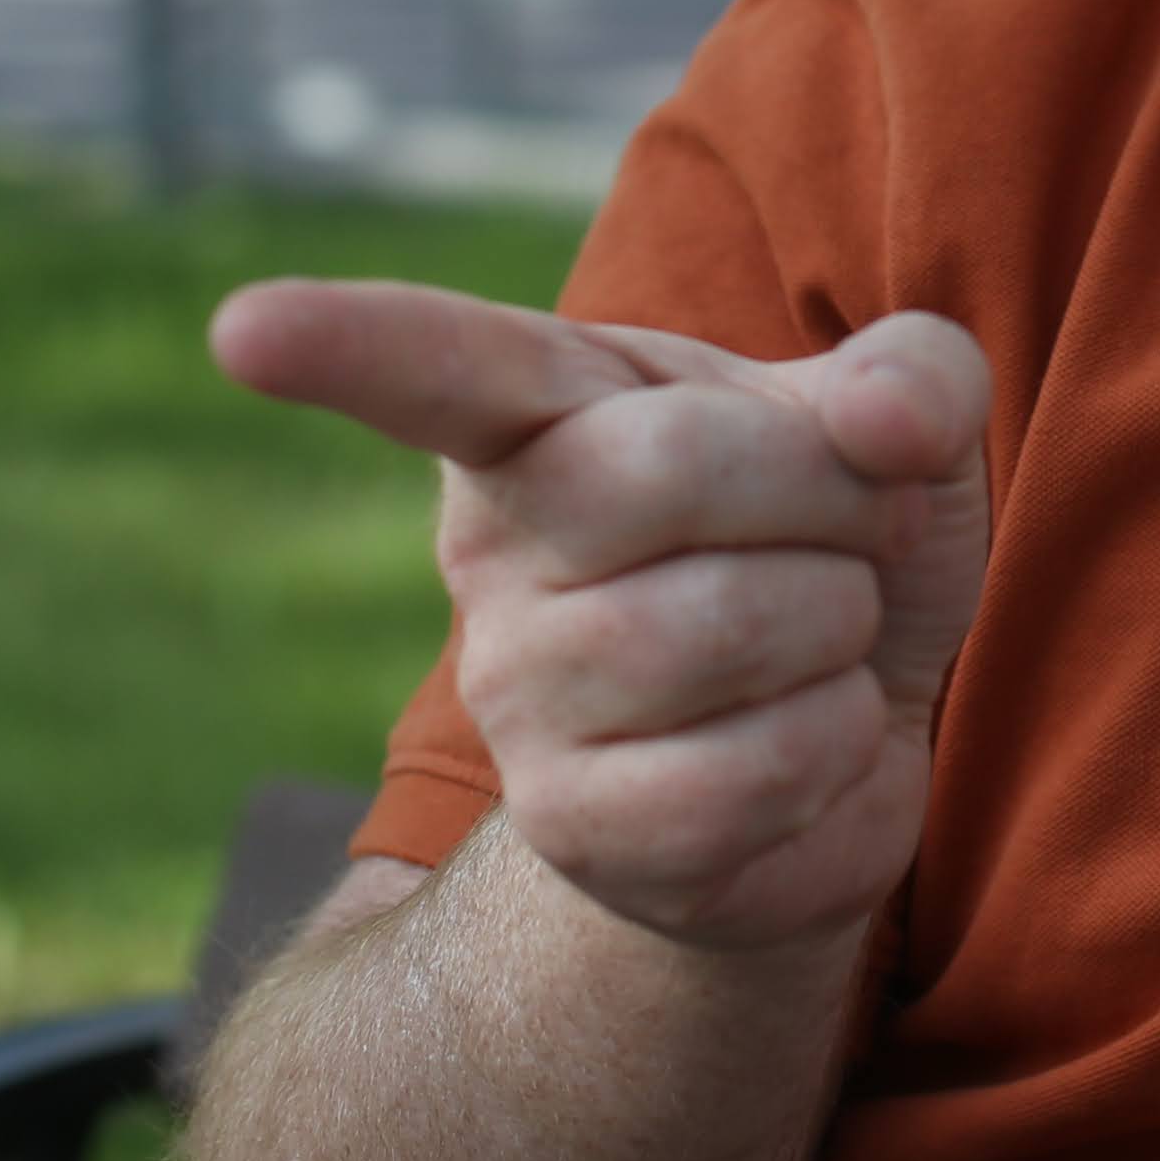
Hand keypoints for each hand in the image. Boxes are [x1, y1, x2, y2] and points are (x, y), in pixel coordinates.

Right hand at [212, 281, 991, 954]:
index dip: (345, 343)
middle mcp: (493, 545)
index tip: (245, 328)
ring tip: (815, 638)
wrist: (832, 744)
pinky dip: (840, 752)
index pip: (433, 364)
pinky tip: (807, 743)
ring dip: (840, 629)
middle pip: (668, 468)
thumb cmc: (833, 539)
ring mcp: (518, 698)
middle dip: (825, 493)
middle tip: (842, 534)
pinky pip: (754, 775)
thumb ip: (914, 377)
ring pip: (729, 627)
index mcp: (545, 406)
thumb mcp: (895, 425)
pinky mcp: (578, 832)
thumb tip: (885, 422)